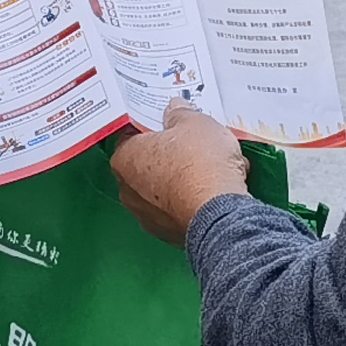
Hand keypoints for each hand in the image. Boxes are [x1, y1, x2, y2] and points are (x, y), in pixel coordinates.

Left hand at [111, 105, 248, 241]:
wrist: (220, 212)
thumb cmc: (200, 163)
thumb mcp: (194, 122)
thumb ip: (180, 113)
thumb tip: (175, 110)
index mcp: (125, 158)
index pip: (132, 135)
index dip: (154, 126)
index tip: (170, 123)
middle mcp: (128, 191)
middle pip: (149, 163)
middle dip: (171, 154)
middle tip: (195, 144)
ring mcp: (147, 216)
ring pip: (166, 188)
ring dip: (185, 179)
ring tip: (214, 168)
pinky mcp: (169, 234)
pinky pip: (180, 209)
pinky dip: (194, 200)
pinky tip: (216, 191)